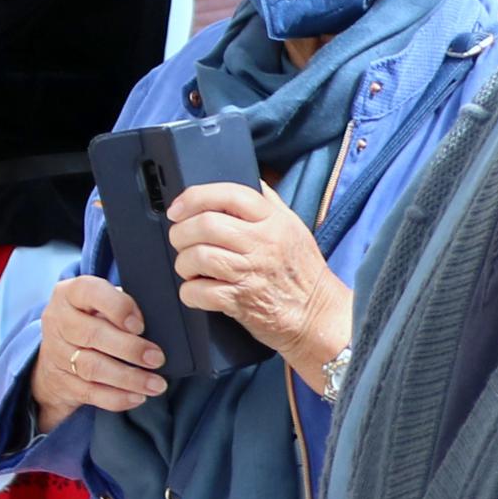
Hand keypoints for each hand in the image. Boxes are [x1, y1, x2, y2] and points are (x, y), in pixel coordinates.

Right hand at [35, 274, 161, 426]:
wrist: (55, 355)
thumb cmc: (92, 322)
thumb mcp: (102, 304)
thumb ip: (123, 307)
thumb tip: (160, 321)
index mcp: (70, 294)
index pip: (89, 291)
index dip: (117, 307)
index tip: (140, 325)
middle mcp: (59, 321)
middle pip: (92, 335)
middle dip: (130, 349)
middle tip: (157, 358)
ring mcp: (56, 354)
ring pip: (92, 368)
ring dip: (129, 378)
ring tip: (156, 384)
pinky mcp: (62, 382)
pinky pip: (91, 393)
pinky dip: (117, 397)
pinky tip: (138, 397)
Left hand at [168, 180, 353, 380]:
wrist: (319, 316)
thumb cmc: (304, 274)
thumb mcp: (294, 228)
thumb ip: (270, 203)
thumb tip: (248, 182)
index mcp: (274, 221)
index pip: (229, 194)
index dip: (195, 197)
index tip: (178, 208)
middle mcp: (263, 243)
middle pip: (206, 224)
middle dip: (181, 232)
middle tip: (180, 240)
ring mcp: (251, 273)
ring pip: (198, 256)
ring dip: (184, 263)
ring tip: (189, 267)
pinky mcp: (240, 301)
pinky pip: (199, 291)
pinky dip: (189, 292)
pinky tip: (197, 290)